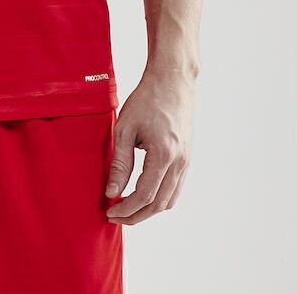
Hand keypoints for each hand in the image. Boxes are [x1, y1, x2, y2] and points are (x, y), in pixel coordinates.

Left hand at [104, 67, 193, 225]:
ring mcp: (186, 161)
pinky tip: (142, 194)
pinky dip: (160, 198)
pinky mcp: (187, 158)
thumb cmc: (146, 99)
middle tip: (115, 216)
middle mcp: (179, 163)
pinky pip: (175, 188)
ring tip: (126, 207)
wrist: (172, 81)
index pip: (144, 196)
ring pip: (170, 200)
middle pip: (159, 205)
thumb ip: (119, 163)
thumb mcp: (125, 128)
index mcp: (163, 155)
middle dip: (136, 216)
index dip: (126, 209)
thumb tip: (112, 192)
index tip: (109, 212)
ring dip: (148, 210)